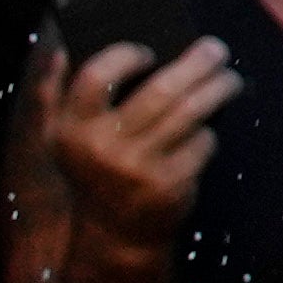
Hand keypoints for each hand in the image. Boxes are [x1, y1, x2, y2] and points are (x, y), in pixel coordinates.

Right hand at [24, 30, 238, 230]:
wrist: (115, 233)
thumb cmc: (93, 172)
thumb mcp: (60, 139)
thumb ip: (53, 96)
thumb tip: (60, 51)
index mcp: (72, 129)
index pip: (96, 77)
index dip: (124, 57)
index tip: (149, 51)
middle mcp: (103, 147)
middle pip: (160, 91)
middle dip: (196, 64)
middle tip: (215, 48)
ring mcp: (138, 168)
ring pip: (190, 113)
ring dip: (218, 89)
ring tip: (230, 79)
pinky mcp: (169, 185)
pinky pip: (202, 143)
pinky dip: (210, 132)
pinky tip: (209, 128)